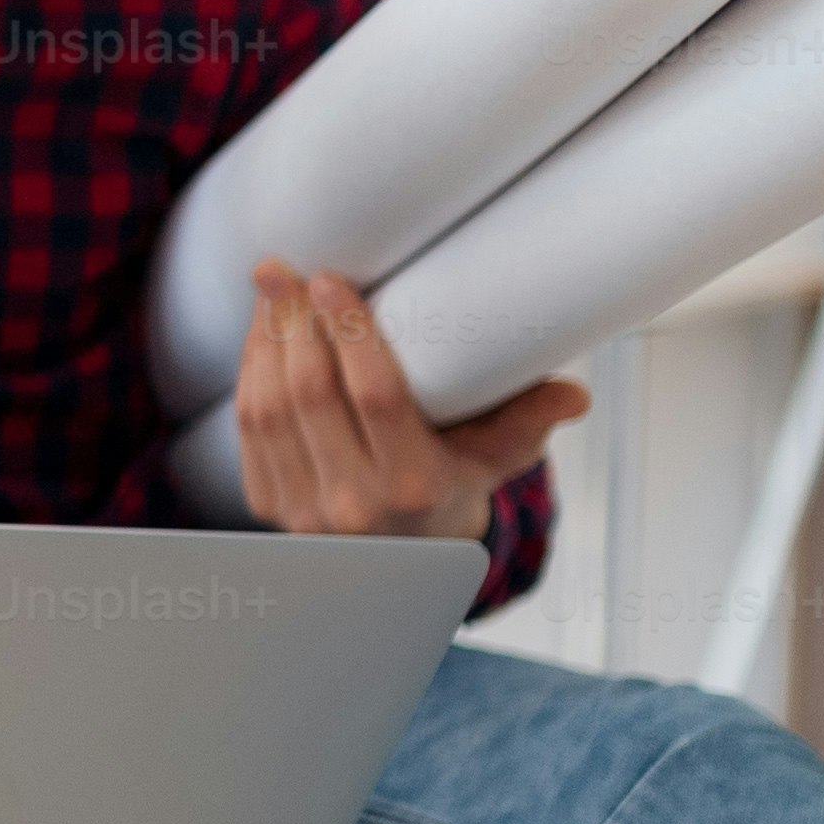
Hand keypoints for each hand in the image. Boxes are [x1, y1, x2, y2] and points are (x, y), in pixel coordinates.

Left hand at [230, 261, 581, 543]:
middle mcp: (354, 503)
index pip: (377, 396)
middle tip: (286, 269)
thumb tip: (575, 394)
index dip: (350, 333)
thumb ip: (531, 420)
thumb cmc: (456, 483)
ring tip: (273, 289)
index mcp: (417, 486)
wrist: (405, 555)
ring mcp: (303, 508)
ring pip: (268, 408)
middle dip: (293, 322)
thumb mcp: (500, 456)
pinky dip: (250, 374)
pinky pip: (248, 429)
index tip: (333, 279)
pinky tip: (261, 334)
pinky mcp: (268, 504)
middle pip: (310, 395)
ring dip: (265, 341)